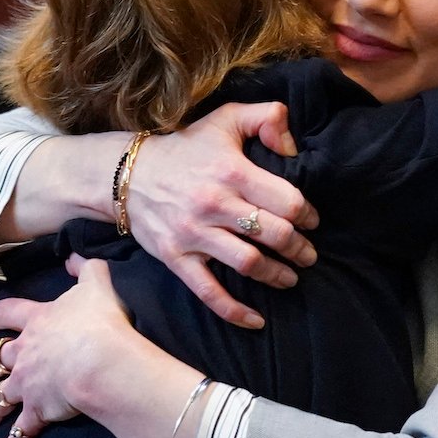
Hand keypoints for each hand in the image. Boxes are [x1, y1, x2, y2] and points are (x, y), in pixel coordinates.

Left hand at [0, 255, 142, 437]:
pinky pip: (19, 437)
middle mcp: (24, 354)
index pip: (5, 314)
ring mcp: (27, 385)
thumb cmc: (102, 322)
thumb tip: (74, 255)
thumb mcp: (98, 284)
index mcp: (35, 323)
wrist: (102, 361)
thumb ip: (86, 268)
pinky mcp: (38, 412)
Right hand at [128, 102, 320, 328]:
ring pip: (249, 264)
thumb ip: (266, 117)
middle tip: (308, 254)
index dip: (307, 215)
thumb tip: (294, 146)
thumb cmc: (185, 147)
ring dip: (277, 276)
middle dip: (300, 249)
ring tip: (291, 278)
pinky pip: (209, 292)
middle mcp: (214, 204)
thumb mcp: (225, 119)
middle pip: (274, 235)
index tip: (312, 221)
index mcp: (232, 171)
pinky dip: (235, 311)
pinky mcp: (176, 258)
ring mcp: (194, 235)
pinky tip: (257, 320)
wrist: (125, 173)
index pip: (287, 201)